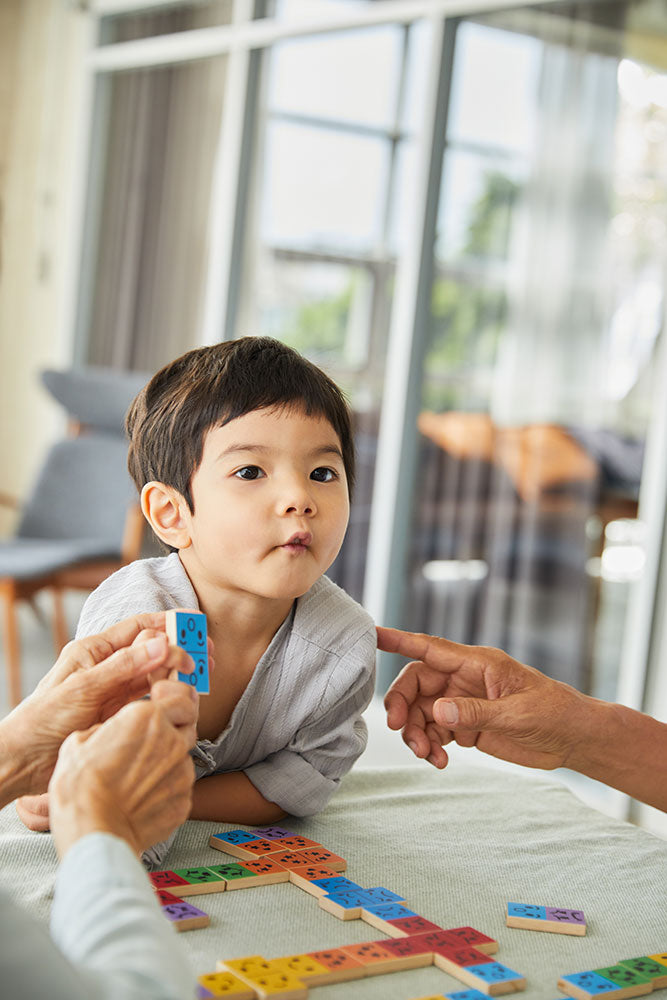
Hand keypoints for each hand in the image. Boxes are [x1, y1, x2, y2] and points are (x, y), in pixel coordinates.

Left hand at [0, 613, 196, 803]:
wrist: (23, 761)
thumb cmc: (41, 720)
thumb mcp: (83, 689)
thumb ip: (123, 667)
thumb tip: (161, 644)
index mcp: (95, 650)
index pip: (139, 627)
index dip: (170, 623)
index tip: (196, 623)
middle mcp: (107, 666)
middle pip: (152, 649)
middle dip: (181, 649)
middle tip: (207, 656)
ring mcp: (114, 691)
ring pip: (155, 674)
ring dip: (177, 673)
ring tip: (199, 678)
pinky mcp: (119, 714)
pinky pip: (150, 697)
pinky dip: (167, 695)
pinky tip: (180, 698)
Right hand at [14, 674, 199, 832]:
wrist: (92, 831)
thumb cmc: (80, 787)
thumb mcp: (80, 740)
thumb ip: (109, 728)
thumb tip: (112, 732)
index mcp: (147, 717)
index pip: (182, 695)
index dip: (175, 697)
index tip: (165, 702)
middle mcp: (171, 740)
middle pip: (187, 724)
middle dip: (174, 727)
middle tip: (150, 740)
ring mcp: (181, 771)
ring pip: (183, 757)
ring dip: (167, 761)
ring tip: (139, 777)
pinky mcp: (184, 799)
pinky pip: (180, 786)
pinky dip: (167, 788)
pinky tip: (144, 797)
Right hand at [378, 626, 588, 771]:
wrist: (574, 739)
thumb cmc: (554, 713)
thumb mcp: (517, 713)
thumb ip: (475, 712)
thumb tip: (437, 711)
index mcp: (476, 664)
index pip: (430, 648)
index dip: (399, 640)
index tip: (372, 635)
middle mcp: (464, 680)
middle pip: (416, 684)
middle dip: (402, 704)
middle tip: (398, 727)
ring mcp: (464, 703)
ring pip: (422, 712)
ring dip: (415, 733)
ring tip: (427, 755)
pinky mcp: (466, 726)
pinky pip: (435, 733)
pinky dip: (430, 747)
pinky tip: (439, 762)